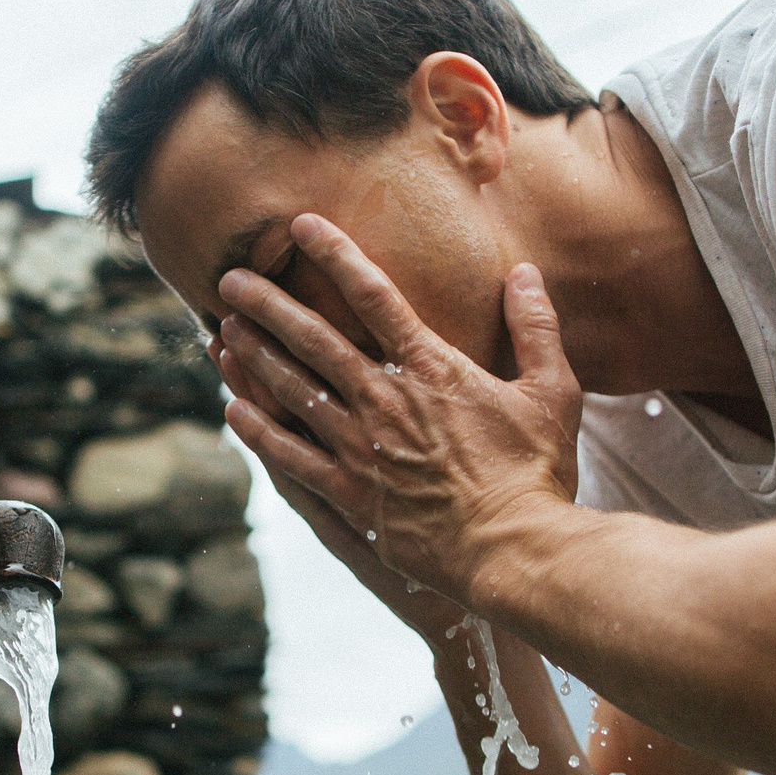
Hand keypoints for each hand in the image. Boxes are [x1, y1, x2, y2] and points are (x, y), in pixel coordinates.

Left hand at [212, 214, 581, 609]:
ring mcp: (362, 448)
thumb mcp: (553, 392)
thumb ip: (535, 326)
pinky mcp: (350, 495)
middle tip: (230, 278)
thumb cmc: (538, 472)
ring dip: (255, 357)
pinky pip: (291, 458)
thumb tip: (523, 270)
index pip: (374, 295)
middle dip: (269, 303)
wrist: (515, 550)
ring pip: (294, 390)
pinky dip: (259, 431)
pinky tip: (232, 409)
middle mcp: (386, 399)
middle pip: (314, 337)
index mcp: (433, 368)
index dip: (335, 254)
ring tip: (222, 330)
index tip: (302, 225)